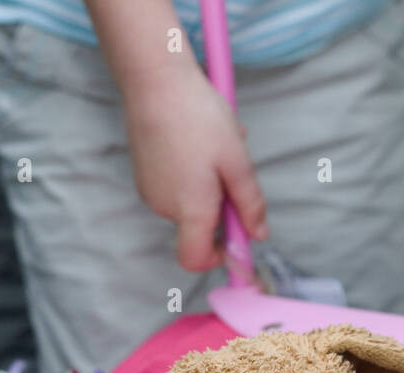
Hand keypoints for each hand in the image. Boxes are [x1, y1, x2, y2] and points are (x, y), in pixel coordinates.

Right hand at [123, 68, 268, 271]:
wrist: (154, 80)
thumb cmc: (198, 117)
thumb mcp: (237, 161)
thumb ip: (249, 204)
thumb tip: (258, 235)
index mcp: (191, 209)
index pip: (197, 260)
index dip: (219, 257)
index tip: (238, 237)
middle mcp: (165, 207)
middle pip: (200, 227)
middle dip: (222, 205)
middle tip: (233, 166)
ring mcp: (151, 190)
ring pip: (190, 202)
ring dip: (210, 183)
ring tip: (216, 145)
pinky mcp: (144, 173)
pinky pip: (176, 184)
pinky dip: (193, 172)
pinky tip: (198, 139)